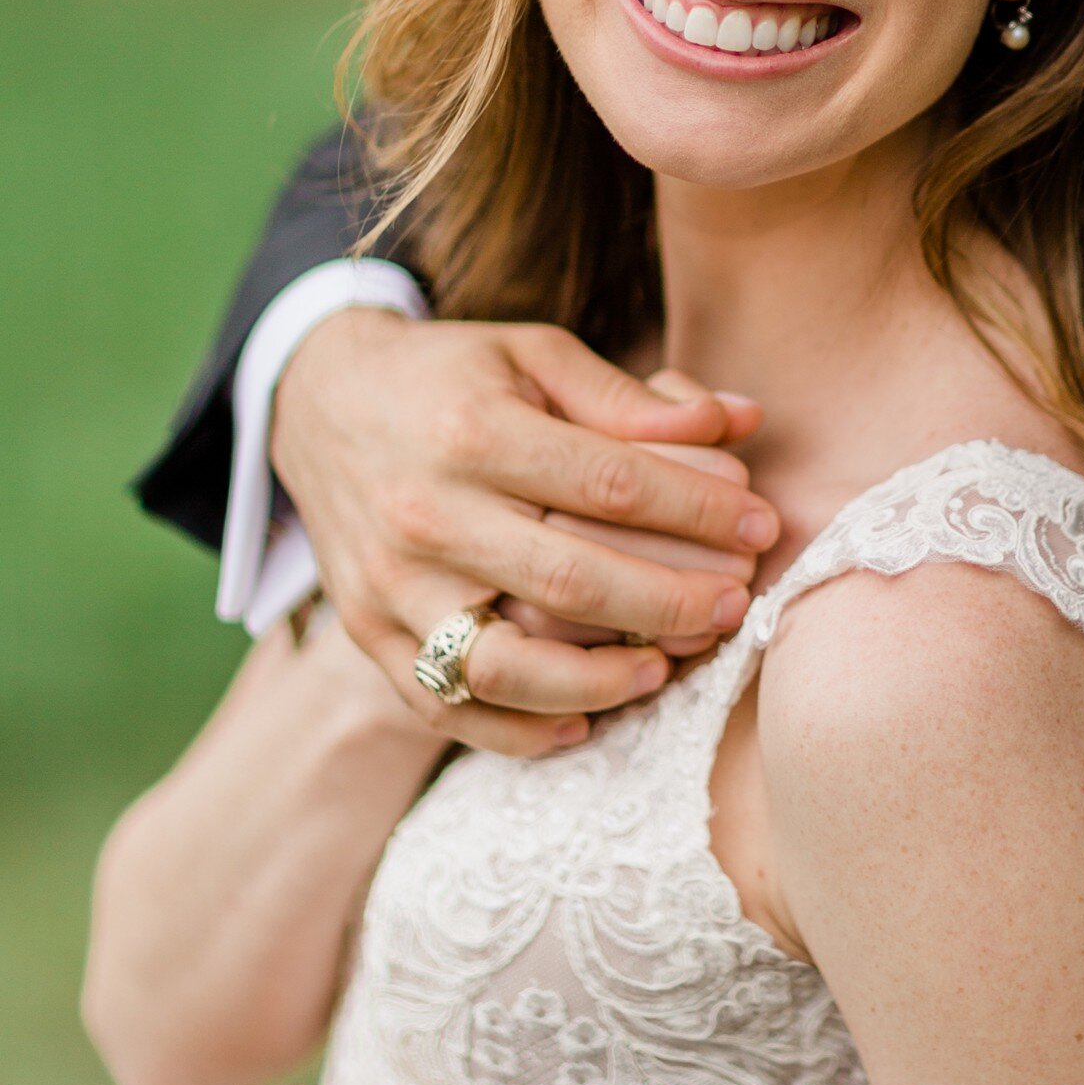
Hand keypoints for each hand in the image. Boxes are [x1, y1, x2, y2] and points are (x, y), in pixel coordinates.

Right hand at [271, 312, 777, 755]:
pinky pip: (443, 705)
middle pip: (568, 580)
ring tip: (664, 670)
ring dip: (597, 683)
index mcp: (474, 430)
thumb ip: (631, 397)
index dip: (698, 509)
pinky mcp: (367, 632)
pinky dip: (515, 730)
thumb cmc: (453, 377)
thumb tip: (742, 420)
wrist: (319, 402)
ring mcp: (390, 583)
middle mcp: (426, 512)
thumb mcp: (534, 354)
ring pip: (501, 664)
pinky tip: (582, 724)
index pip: (609, 483)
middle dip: (670, 601)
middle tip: (737, 604)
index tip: (761, 523)